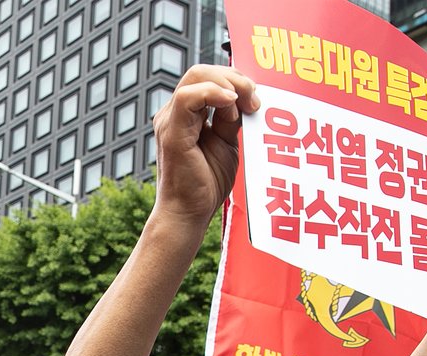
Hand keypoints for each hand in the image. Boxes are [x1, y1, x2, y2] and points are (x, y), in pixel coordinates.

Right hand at [152, 65, 258, 224]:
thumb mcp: (226, 142)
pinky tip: (232, 106)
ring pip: (196, 75)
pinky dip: (214, 94)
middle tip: (255, 101)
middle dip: (235, 78)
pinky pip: (188, 96)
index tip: (256, 103)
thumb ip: (230, 118)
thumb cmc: (205, 184)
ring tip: (247, 105)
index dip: (236, 81)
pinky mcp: (171, 132)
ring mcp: (170, 121)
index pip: (209, 78)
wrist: (189, 213)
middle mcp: (173, 113)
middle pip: (202, 71)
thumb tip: (242, 98)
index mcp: (186, 114)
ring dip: (229, 84)